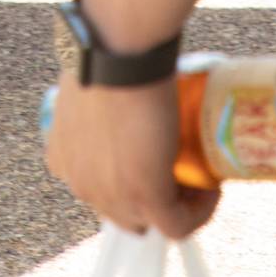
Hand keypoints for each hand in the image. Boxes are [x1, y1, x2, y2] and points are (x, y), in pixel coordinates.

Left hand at [45, 70, 215, 239]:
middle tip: (180, 166)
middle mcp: (81, 185)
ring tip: (197, 177)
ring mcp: (111, 196)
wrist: (116, 52)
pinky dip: (198, 213)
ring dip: (176, 205)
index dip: (127, 179)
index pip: (97, 187)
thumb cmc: (104, 53)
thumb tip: (123, 81)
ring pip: (149, 221)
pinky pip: (177, 225)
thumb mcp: (93, 82)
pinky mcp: (145, 197)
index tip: (154, 157)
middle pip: (122, 210)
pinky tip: (211, 188)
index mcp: (63, 159)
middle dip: (151, 195)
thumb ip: (100, 94)